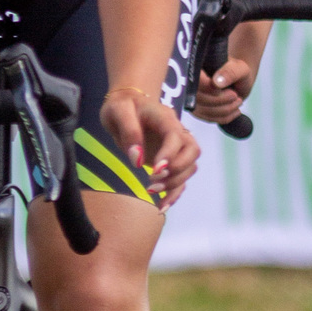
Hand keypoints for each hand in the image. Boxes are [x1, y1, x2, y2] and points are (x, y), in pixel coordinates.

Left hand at [100, 91, 200, 206]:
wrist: (126, 104)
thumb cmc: (121, 107)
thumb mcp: (118, 111)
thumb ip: (129, 132)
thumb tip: (138, 161)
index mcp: (165, 118)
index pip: (176, 136)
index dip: (170, 154)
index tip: (154, 170)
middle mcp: (176, 132)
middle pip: (193, 152)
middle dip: (177, 171)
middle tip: (153, 180)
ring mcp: (176, 147)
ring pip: (190, 167)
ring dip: (175, 183)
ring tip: (151, 190)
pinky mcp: (171, 160)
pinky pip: (181, 178)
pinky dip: (174, 193)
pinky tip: (162, 206)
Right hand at [193, 55, 254, 123]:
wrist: (239, 81)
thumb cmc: (238, 71)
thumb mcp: (240, 68)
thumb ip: (230, 72)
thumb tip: (216, 83)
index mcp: (197, 67)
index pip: (195, 81)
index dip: (211, 90)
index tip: (231, 92)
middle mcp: (189, 83)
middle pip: (198, 98)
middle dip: (221, 101)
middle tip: (236, 96)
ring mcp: (192, 98)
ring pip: (204, 111)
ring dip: (225, 110)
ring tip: (238, 101)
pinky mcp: (198, 110)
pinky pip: (208, 118)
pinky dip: (224, 117)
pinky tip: (236, 111)